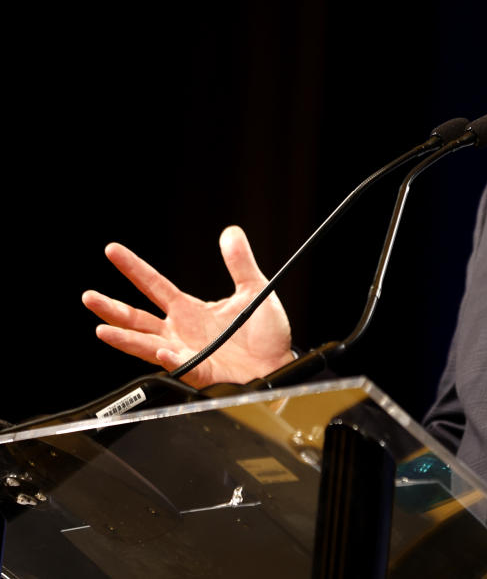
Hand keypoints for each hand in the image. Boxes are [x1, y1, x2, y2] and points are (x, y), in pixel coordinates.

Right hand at [82, 225, 294, 387]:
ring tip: (102, 330)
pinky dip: (170, 359)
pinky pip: (180, 366)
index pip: (154, 285)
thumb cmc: (265, 334)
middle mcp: (180, 332)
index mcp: (189, 310)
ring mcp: (187, 353)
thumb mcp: (254, 290)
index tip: (112, 251)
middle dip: (112, 308)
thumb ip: (240, 262)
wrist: (280, 363)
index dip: (133, 268)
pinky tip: (161, 351)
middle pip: (138, 318)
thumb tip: (231, 232)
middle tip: (89, 296)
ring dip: (125, 339)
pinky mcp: (200, 371)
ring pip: (147, 346)